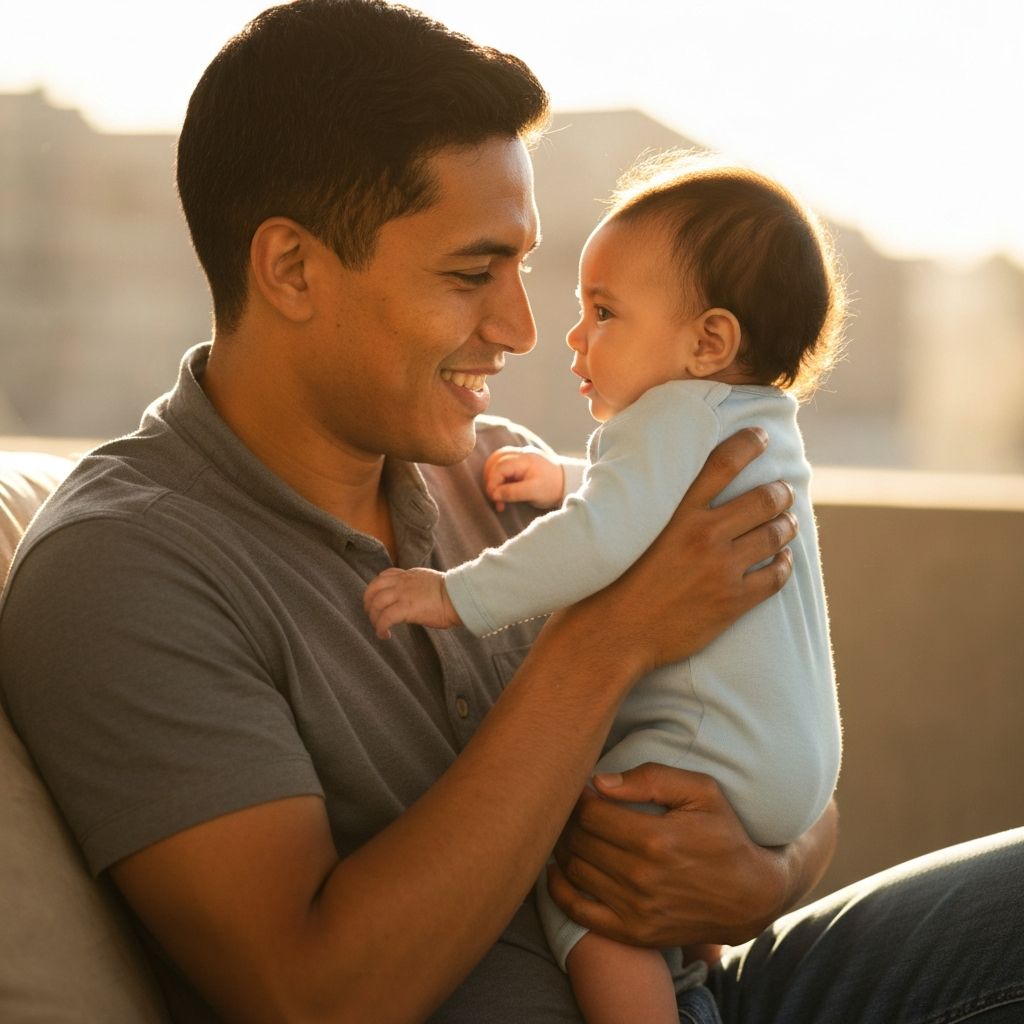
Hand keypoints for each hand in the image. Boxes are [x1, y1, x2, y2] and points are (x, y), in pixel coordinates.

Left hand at [363, 567, 460, 638]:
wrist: (459, 596)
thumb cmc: (451, 593)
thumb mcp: (430, 582)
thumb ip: (418, 587)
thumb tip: (416, 598)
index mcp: (409, 575)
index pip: (384, 576)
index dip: (375, 588)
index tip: (376, 600)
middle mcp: (402, 582)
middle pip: (373, 588)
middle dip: (368, 602)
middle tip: (371, 615)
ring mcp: (402, 594)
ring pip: (376, 603)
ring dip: (373, 617)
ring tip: (378, 627)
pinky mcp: (405, 608)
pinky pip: (385, 618)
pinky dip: (380, 628)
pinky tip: (384, 635)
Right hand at [483, 445, 564, 511]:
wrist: (567, 484)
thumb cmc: (552, 488)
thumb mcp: (533, 492)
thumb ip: (513, 492)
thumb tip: (494, 494)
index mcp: (524, 459)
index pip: (499, 467)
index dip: (493, 483)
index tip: (494, 498)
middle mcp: (520, 454)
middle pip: (495, 461)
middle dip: (491, 480)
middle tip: (495, 498)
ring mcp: (520, 456)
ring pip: (497, 461)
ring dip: (493, 477)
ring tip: (496, 494)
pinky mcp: (520, 463)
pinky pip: (503, 464)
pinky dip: (498, 476)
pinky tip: (502, 489)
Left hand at [547, 763, 836, 947]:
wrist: (751, 895)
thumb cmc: (724, 833)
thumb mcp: (701, 791)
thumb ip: (650, 778)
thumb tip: (599, 783)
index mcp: (655, 839)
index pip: (590, 814)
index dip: (578, 798)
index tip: (582, 790)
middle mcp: (642, 877)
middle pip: (578, 841)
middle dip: (568, 820)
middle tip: (572, 810)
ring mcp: (636, 910)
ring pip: (574, 871)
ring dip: (563, 848)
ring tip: (570, 832)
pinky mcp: (634, 933)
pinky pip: (578, 913)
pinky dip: (558, 890)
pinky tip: (557, 870)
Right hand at [556, 428, 796, 677]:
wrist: (611, 635)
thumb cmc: (609, 581)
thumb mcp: (624, 530)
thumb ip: (645, 503)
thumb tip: (651, 481)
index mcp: (676, 510)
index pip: (724, 462)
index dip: (749, 444)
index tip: (761, 438)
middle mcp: (703, 534)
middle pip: (763, 499)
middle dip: (780, 492)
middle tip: (783, 491)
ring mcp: (721, 568)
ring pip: (774, 535)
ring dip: (786, 526)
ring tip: (787, 523)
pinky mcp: (732, 601)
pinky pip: (774, 577)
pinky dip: (784, 564)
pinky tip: (781, 560)